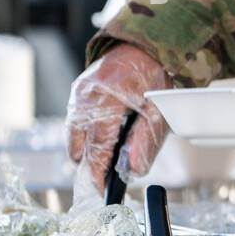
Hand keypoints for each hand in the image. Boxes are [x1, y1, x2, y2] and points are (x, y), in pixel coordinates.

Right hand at [66, 44, 172, 197]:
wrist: (149, 44)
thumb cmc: (158, 78)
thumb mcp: (160, 114)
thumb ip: (145, 144)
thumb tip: (131, 172)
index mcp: (104, 104)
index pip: (95, 149)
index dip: (96, 173)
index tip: (100, 191)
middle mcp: (84, 98)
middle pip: (78, 145)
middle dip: (91, 162)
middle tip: (107, 176)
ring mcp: (78, 93)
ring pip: (75, 134)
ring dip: (89, 148)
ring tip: (108, 157)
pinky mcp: (79, 90)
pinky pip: (77, 120)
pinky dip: (89, 132)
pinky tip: (107, 135)